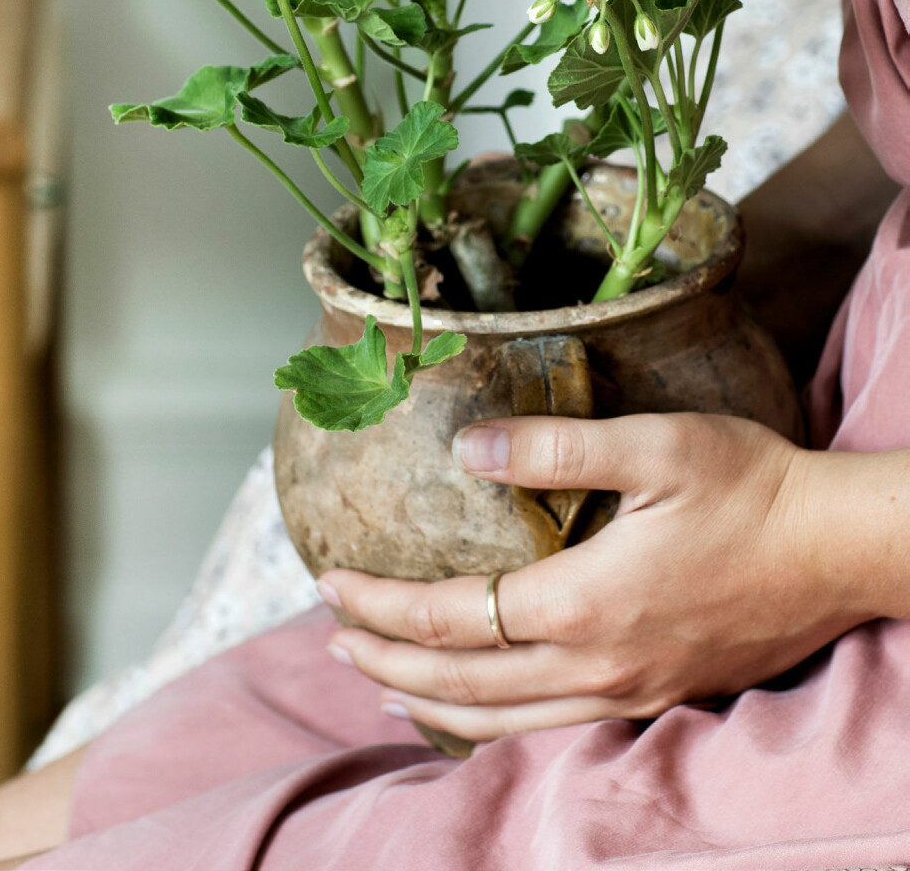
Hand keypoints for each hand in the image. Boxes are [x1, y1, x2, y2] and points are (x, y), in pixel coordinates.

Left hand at [318, 412, 866, 741]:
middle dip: (387, 658)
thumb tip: (466, 449)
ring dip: (431, 699)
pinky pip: (549, 724)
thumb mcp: (654, 445)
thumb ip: (554, 449)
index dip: (384, 603)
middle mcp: (598, 664)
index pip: (455, 616)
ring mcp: (628, 690)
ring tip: (381, 679)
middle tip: (333, 634)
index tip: (331, 579)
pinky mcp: (655, 693)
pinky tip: (478, 704)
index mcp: (586, 602)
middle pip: (464, 681)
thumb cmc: (751, 488)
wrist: (837, 550)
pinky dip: (491, 718)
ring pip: (503, 718)